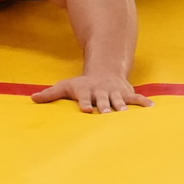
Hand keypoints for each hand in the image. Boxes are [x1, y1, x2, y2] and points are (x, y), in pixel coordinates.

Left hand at [31, 74, 152, 113]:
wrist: (104, 69)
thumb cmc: (83, 83)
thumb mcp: (66, 86)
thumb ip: (50, 94)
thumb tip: (32, 99)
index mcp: (86, 91)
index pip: (84, 98)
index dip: (85, 103)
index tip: (86, 109)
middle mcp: (101, 92)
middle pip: (103, 100)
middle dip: (105, 106)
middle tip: (106, 113)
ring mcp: (114, 92)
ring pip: (119, 100)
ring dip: (122, 106)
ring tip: (126, 114)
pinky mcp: (126, 93)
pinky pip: (136, 98)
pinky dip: (143, 102)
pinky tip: (152, 108)